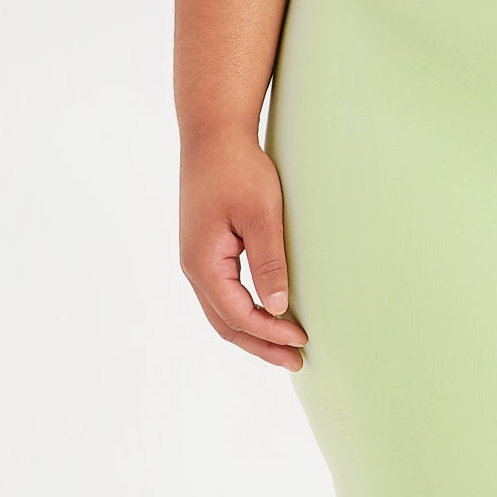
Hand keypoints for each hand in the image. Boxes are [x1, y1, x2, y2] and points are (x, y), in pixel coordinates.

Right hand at [180, 137, 308, 371]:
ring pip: (222, 312)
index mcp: (203, 263)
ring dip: (253, 332)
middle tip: (297, 361)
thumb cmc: (237, 169)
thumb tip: (278, 308)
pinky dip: (244, 312)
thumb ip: (269, 263)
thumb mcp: (261, 215)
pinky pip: (222, 294)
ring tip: (284, 348)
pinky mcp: (205, 250)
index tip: (302, 341)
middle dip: (261, 346)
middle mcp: (194, 268)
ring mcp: (196, 260)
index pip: (238, 315)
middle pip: (226, 324)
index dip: (271, 333)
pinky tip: (267, 313)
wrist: (212, 135)